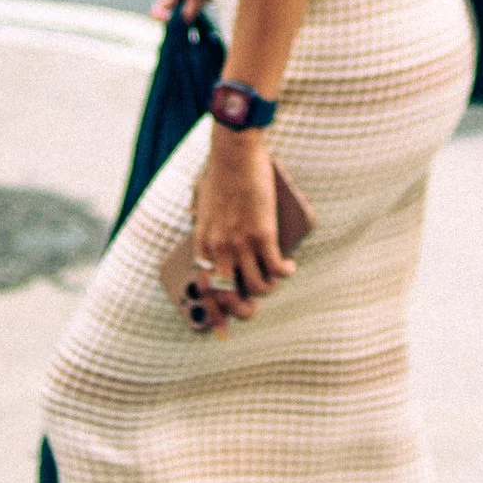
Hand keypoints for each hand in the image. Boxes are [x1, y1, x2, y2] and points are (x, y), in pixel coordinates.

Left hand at [193, 129, 291, 317]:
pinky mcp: (262, 234)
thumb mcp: (199, 197)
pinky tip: (290, 267)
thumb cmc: (218, 169)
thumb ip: (197, 213)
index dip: (213, 314)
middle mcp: (218, 248)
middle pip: (229, 295)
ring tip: (276, 279)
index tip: (222, 331)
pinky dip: (284, 272)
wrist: (234, 151)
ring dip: (268, 288)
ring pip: (257, 285)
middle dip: (244, 310)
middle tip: (254, 309)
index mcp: (201, 242)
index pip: (203, 288)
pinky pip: (275, 267)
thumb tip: (192, 216)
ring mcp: (240, 243)